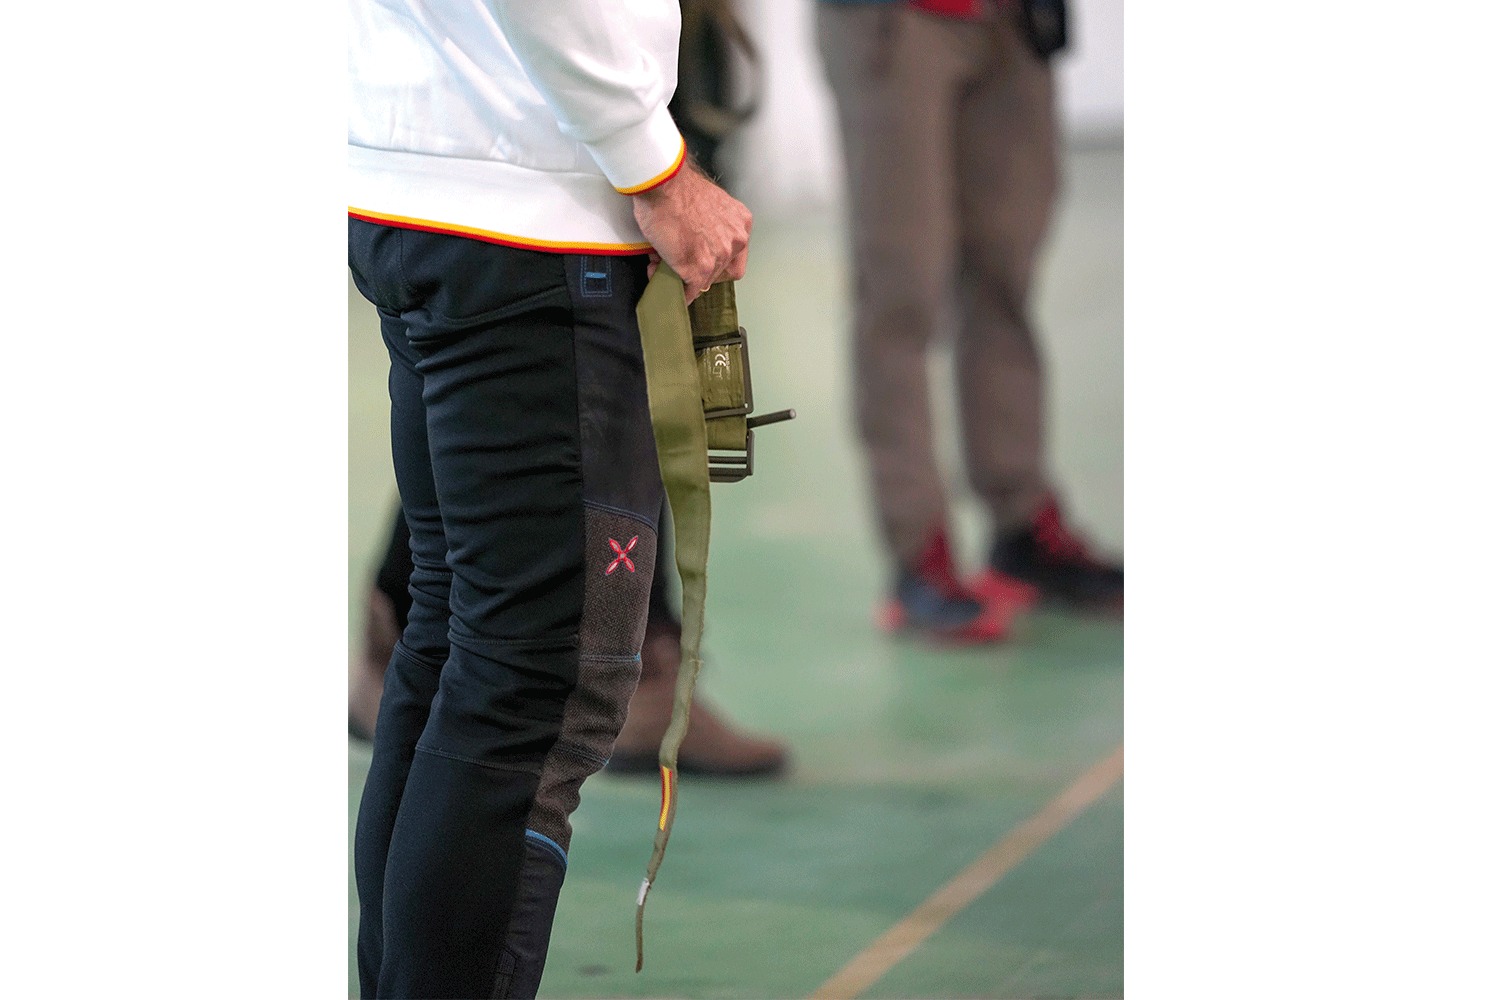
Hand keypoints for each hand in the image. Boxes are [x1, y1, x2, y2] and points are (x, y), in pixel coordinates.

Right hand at [632, 160, 751, 302]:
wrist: (664, 184)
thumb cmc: (678, 188)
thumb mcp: (710, 205)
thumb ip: (713, 225)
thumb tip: (696, 243)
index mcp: (741, 223)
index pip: (736, 254)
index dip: (717, 260)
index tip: (702, 259)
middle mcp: (736, 241)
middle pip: (722, 270)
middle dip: (697, 268)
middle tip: (677, 260)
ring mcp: (719, 256)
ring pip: (704, 281)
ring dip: (682, 277)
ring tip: (661, 264)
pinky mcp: (700, 269)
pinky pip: (690, 290)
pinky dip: (677, 291)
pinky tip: (662, 280)